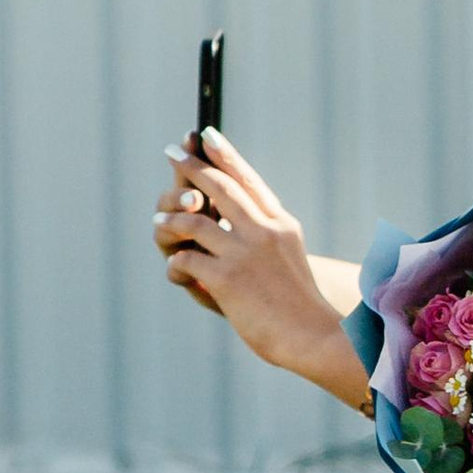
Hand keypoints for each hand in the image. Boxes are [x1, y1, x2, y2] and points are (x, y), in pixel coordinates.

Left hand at [154, 133, 371, 416]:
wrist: (314, 337)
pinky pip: (187, 261)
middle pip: (220, 188)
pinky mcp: (227, 279)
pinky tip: (178, 270)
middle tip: (171, 152)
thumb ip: (264, 240)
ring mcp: (245, 254)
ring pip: (195, 222)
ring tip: (158, 221)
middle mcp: (264, 231)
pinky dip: (177, 264)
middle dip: (192, 167)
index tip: (206, 135)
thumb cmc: (300, 306)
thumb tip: (231, 225)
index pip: (248, 181)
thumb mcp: (289, 260)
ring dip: (171, 220)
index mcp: (280, 225)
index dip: (225, 156)